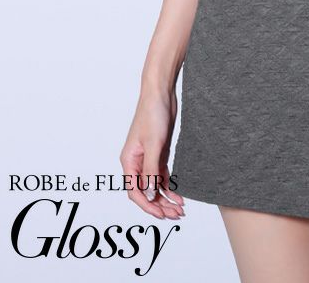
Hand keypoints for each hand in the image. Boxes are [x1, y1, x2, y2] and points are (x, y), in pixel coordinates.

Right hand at [120, 87, 184, 219]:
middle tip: (175, 214)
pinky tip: (178, 195)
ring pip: (154, 185)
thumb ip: (151, 171)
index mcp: (129, 161)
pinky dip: (169, 185)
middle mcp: (137, 162)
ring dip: (165, 197)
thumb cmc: (152, 114)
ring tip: (179, 209)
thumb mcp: (154, 144)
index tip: (161, 214)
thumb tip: (149, 195)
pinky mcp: (159, 152)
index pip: (135, 191)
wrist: (161, 94)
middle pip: (145, 191)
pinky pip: (161, 175)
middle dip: (159, 204)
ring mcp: (148, 157)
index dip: (147, 205)